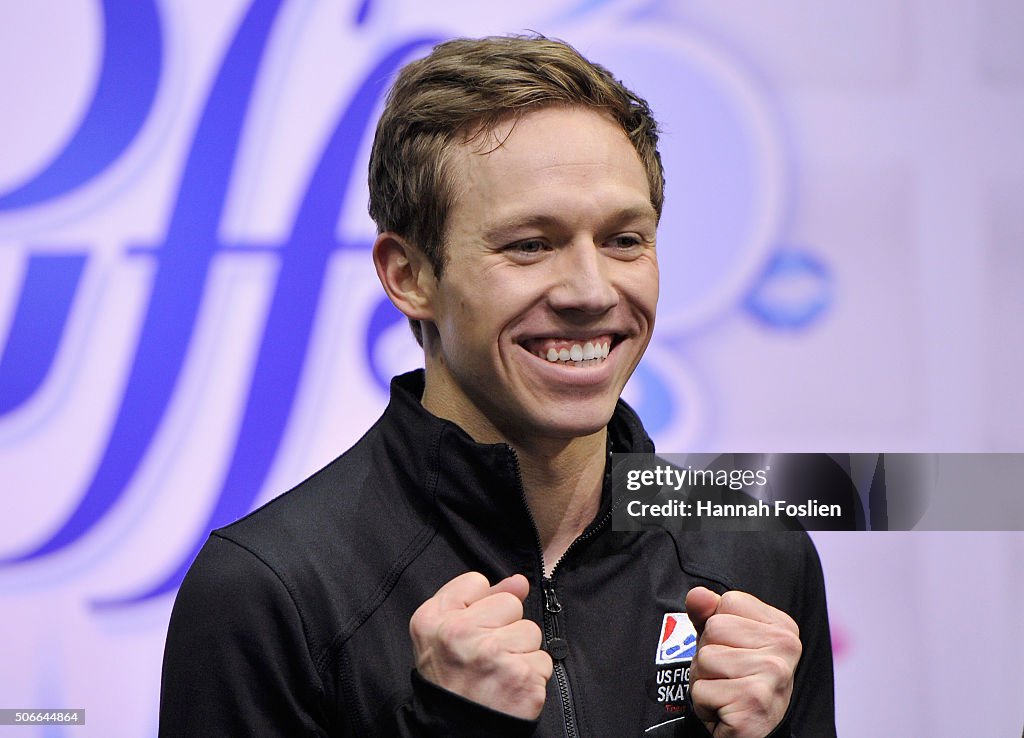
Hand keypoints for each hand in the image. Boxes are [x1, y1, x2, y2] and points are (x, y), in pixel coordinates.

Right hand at [410, 572, 552, 718]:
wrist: (455, 731)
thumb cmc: (449, 681)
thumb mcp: (440, 633)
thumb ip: (476, 598)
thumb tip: (520, 581)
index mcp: (434, 619)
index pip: (477, 581)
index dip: (479, 607)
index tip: (470, 631)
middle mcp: (461, 634)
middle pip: (510, 603)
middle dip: (504, 627)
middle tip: (485, 656)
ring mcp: (494, 656)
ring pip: (530, 631)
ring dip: (521, 652)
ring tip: (498, 672)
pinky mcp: (523, 679)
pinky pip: (543, 660)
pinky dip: (531, 675)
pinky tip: (511, 687)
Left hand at [685, 587, 801, 737]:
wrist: (750, 733)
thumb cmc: (737, 682)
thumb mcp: (724, 641)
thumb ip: (709, 613)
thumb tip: (697, 594)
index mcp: (782, 627)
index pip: (728, 602)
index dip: (718, 629)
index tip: (734, 652)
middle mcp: (786, 648)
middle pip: (714, 629)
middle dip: (707, 656)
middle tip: (726, 677)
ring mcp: (773, 675)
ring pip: (705, 659)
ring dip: (704, 681)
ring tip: (725, 692)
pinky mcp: (754, 702)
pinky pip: (701, 690)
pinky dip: (704, 703)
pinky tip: (725, 710)